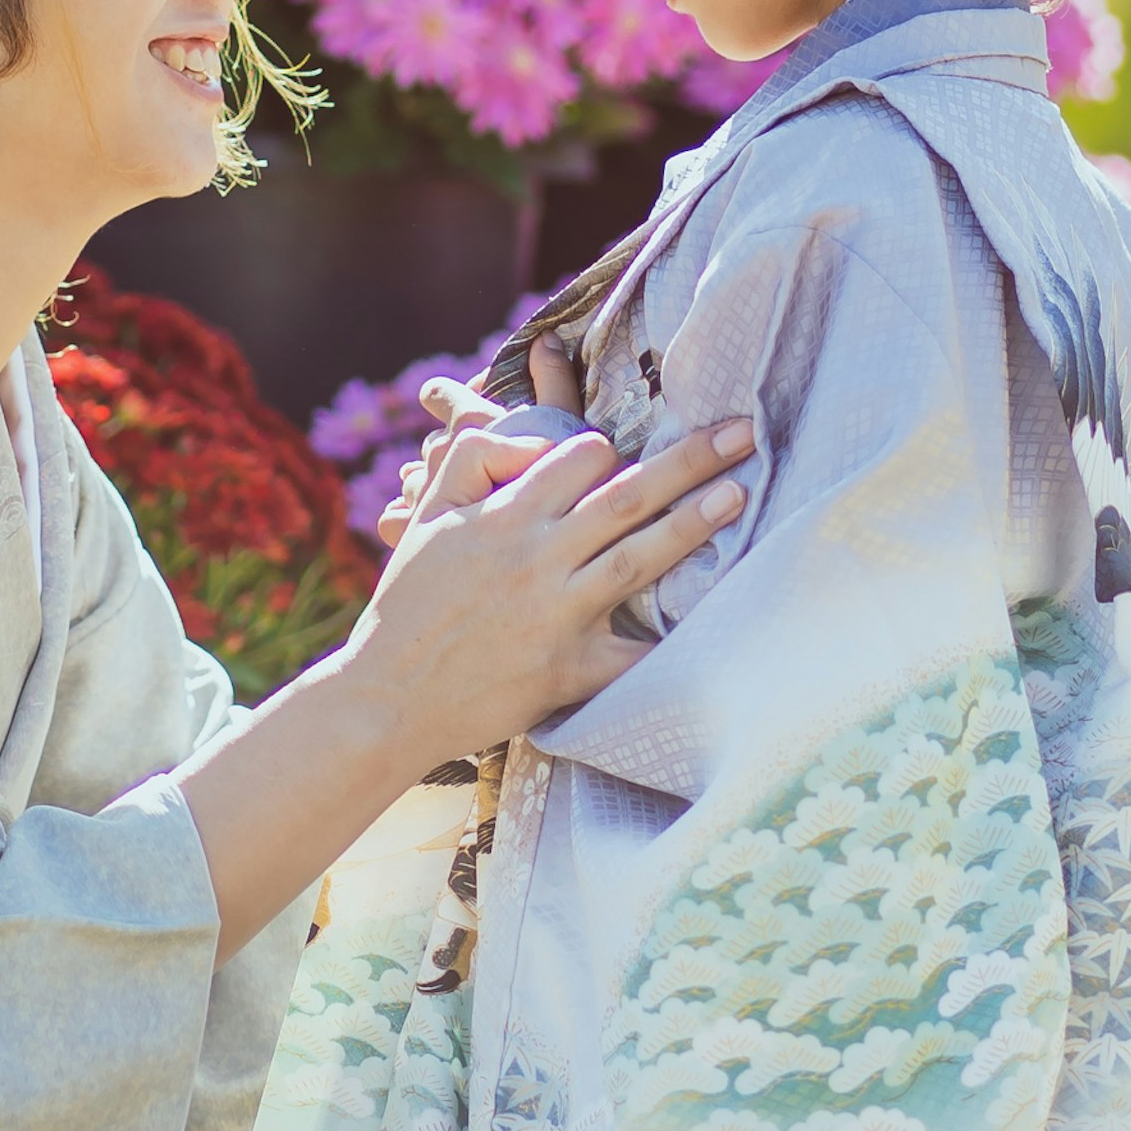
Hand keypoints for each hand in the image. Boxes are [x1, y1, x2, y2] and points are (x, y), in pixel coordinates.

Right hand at [350, 412, 750, 749]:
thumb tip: (527, 434)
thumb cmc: (407, 604)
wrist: (389, 698)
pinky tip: (719, 622)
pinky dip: (671, 642)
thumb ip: (471, 460)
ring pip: (639, 558)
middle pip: (626, 496)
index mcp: (503, 517)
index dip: (608, 449)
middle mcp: (536, 559)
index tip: (627, 452)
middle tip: (741, 432)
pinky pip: (631, 654)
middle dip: (689, 460)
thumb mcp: (424, 518)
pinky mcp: (568, 670)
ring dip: (693, 524)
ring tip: (737, 494)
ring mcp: (557, 615)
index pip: (576, 459)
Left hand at [375, 383, 553, 551]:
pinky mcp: (412, 533)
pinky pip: (392, 519)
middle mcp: (436, 455)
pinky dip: (407, 519)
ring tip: (463, 504)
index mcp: (467, 421)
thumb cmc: (560, 477)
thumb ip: (553, 378)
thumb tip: (545, 337)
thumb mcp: (565, 421)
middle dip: (450, 451)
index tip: (459, 406)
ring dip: (432, 487)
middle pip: (432, 443)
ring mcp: (422, 495)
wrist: (546, 536)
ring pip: (414, 482)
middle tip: (481, 470)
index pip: (437, 393)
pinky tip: (428, 527)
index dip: (445, 397)